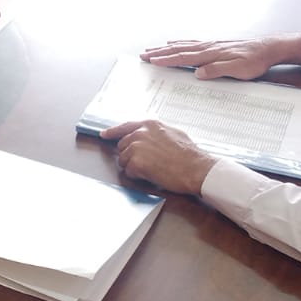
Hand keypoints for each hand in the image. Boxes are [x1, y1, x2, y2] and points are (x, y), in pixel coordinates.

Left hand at [101, 120, 217, 195]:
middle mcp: (140, 133)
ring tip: (151, 169)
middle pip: (122, 146)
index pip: (125, 126)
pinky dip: (137, 176)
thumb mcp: (174, 133)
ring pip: (124, 160)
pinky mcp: (136, 163)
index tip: (104, 134)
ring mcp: (136, 147)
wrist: (196, 168)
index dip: (113, 131)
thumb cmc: (190, 154)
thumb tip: (152, 135)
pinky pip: (128, 172)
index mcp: (150, 124)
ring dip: (134, 167)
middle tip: (144, 163)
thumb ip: (158, 132)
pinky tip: (151, 175)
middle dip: (129, 155)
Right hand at [140, 32, 300, 79]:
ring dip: (166, 48)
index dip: (166, 60)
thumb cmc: (254, 61)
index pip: (184, 57)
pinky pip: (192, 42)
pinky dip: (180, 42)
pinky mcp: (215, 44)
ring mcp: (210, 44)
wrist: (267, 48)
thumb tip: (198, 73)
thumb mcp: (238, 70)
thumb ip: (217, 71)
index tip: (151, 61)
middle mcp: (208, 47)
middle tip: (143, 55)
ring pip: (183, 45)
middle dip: (160, 53)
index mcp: (211, 55)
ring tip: (152, 49)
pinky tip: (174, 43)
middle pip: (179, 50)